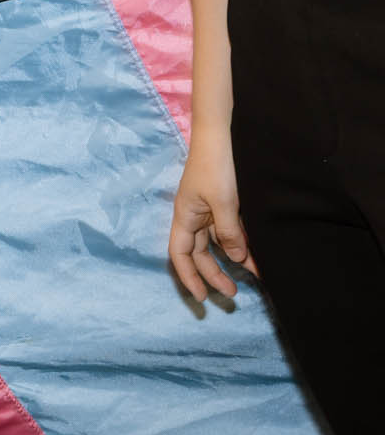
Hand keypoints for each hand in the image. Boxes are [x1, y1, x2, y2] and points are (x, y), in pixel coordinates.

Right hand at [169, 135, 255, 301]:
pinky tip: (254, 254)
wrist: (221, 137)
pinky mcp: (222, 205)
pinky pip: (228, 231)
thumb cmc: (216, 168)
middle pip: (198, 254)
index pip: (179, 254)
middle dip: (213, 274)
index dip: (188, 277)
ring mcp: (207, 211)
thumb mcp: (224, 203)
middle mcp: (193, 217)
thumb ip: (229, 233)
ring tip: (253, 276)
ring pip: (215, 244)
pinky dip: (239, 245)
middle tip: (234, 294)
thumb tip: (237, 259)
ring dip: (230, 261)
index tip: (202, 297)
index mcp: (184, 217)